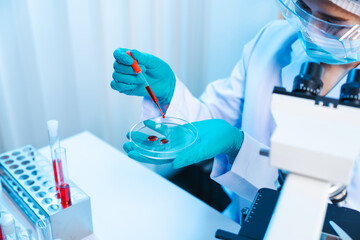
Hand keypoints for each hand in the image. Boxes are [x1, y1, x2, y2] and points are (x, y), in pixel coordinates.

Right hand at [111, 48, 175, 104]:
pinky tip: (134, 85)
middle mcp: (123, 66)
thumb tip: (131, 52)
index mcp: (129, 56)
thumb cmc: (158, 69)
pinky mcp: (123, 87)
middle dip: (129, 69)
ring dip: (129, 78)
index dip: (121, 57)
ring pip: (116, 76)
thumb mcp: (152, 61)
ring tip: (141, 79)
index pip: (118, 53)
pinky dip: (123, 85)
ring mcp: (123, 77)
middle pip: (116, 66)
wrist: (164, 83)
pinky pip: (115, 85)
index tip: (130, 61)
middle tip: (143, 71)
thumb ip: (141, 57)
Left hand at [123, 119, 243, 167]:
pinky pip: (166, 130)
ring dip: (144, 138)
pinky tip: (146, 123)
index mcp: (180, 156)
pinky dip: (155, 127)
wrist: (226, 134)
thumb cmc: (218, 144)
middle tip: (126, 143)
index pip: (158, 158)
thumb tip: (175, 163)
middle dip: (139, 147)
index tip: (130, 153)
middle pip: (154, 149)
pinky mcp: (181, 131)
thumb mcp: (205, 150)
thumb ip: (190, 156)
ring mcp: (178, 140)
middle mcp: (177, 149)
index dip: (143, 156)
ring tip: (130, 134)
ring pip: (157, 140)